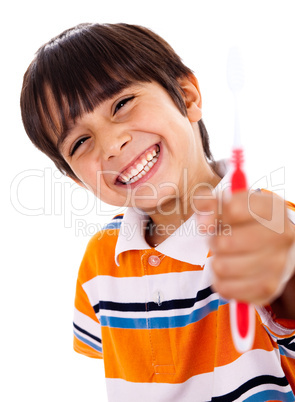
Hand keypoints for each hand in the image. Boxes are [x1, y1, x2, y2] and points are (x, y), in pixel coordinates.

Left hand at [195, 190, 294, 305]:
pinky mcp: (268, 288)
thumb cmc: (244, 221)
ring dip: (216, 261)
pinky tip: (228, 271)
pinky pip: (226, 288)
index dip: (213, 215)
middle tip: (219, 239)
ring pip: (223, 267)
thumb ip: (208, 203)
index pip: (232, 210)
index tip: (212, 220)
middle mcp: (281, 236)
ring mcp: (278, 264)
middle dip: (214, 241)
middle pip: (225, 243)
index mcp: (272, 208)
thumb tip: (204, 222)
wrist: (271, 245)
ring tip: (225, 255)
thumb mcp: (227, 203)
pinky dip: (220, 281)